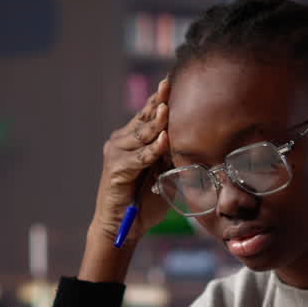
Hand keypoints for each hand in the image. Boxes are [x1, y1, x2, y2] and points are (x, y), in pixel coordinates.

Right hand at [89, 77, 172, 246]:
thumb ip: (171, 154)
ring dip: (156, 123)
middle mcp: (122, 141)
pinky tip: (163, 140)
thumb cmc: (145, 199)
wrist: (122, 225)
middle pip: (144, 118)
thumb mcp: (163, 172)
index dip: (160, 98)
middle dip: (158, 102)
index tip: (173, 80)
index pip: (148, 114)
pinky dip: (152, 150)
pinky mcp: (116, 169)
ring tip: (167, 108)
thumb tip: (191, 139)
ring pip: (141, 135)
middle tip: (170, 84)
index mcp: (133, 138)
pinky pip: (139, 157)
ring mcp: (116, 153)